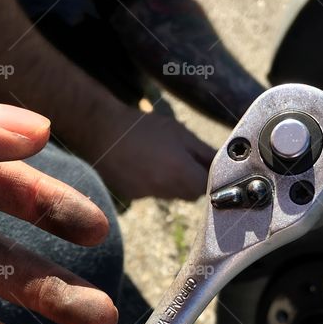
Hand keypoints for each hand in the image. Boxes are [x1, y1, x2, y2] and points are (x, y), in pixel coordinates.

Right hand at [92, 106, 214, 201]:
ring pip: (171, 194)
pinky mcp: (133, 196)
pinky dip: (152, 182)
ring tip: (160, 158)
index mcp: (181, 173)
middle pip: (190, 194)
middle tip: (183, 159)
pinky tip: (142, 164)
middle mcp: (166, 189)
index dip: (208, 176)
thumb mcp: (179, 132)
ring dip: (172, 181)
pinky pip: (151, 193)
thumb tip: (221, 163)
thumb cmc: (143, 127)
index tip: (205, 166)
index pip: (206, 187)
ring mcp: (148, 195)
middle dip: (192, 180)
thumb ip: (204, 152)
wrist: (101, 130)